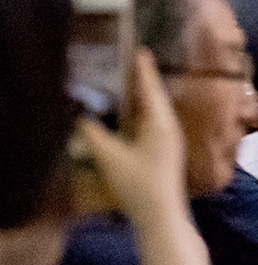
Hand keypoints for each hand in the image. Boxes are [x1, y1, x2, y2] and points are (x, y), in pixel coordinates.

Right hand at [74, 51, 186, 225]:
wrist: (161, 215)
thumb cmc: (138, 184)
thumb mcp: (110, 157)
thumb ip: (93, 133)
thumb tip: (81, 115)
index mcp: (161, 123)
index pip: (150, 88)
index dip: (143, 69)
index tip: (139, 49)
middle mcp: (169, 127)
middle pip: (153, 97)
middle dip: (140, 79)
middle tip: (126, 61)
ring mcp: (169, 139)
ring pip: (153, 110)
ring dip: (139, 96)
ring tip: (124, 81)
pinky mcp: (164, 150)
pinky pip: (152, 122)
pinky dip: (140, 112)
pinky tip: (128, 113)